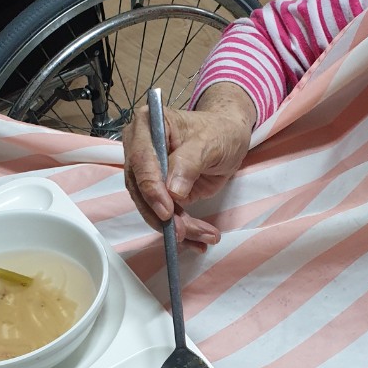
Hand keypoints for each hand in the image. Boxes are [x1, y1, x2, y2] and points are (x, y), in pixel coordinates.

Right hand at [123, 82, 256, 248]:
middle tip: (184, 232)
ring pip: (151, 206)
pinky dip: (180, 230)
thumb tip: (172, 192)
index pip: (141, 160)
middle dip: (162, 216)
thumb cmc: (220, 131)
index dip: (151, 188)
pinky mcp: (158, 190)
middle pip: (141, 188)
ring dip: (175, 228)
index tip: (166, 211)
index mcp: (147, 126)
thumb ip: (189, 163)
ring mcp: (147, 171)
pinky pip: (163, 214)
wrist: (228, 136)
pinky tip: (197, 241)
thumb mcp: (209, 142)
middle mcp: (139, 148)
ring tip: (202, 239)